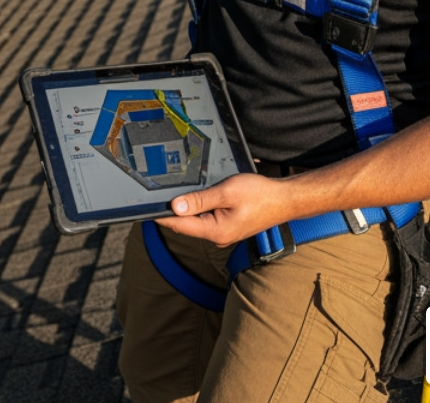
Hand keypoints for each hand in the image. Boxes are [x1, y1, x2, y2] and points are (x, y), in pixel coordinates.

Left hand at [153, 173, 293, 246]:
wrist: (285, 200)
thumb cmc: (260, 195)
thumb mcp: (226, 193)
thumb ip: (199, 200)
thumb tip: (175, 206)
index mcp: (216, 231)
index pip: (179, 225)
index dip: (161, 216)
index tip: (145, 209)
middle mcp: (218, 237)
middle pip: (186, 224)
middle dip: (172, 210)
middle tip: (156, 195)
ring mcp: (223, 233)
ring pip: (196, 221)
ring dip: (187, 209)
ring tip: (175, 194)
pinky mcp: (228, 227)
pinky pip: (207, 219)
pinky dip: (199, 208)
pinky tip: (197, 198)